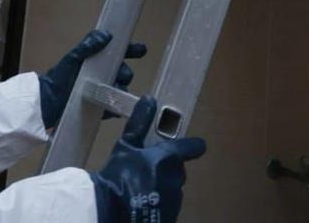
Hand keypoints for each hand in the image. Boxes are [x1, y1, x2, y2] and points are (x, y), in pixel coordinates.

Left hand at [37, 29, 146, 128]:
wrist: (47, 103)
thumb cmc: (59, 77)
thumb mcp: (72, 58)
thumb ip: (87, 46)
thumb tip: (106, 35)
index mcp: (97, 59)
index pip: (120, 52)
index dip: (132, 50)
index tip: (142, 50)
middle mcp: (103, 74)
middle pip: (124, 72)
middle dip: (126, 73)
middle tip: (122, 75)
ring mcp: (102, 91)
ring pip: (120, 90)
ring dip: (120, 91)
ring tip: (114, 93)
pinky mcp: (100, 108)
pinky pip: (113, 108)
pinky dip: (114, 108)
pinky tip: (113, 109)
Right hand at [91, 95, 206, 222]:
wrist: (112, 213)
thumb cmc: (119, 177)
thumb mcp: (125, 146)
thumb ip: (139, 123)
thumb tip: (150, 98)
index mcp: (169, 158)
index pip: (192, 147)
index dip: (193, 145)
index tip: (196, 145)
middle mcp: (176, 178)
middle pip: (178, 169)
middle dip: (167, 168)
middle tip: (148, 169)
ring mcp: (174, 200)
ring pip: (173, 188)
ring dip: (163, 186)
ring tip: (142, 188)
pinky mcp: (170, 216)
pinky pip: (167, 205)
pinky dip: (159, 203)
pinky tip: (144, 203)